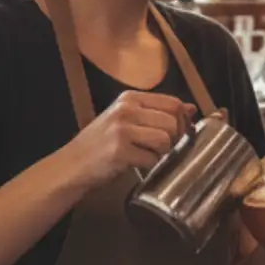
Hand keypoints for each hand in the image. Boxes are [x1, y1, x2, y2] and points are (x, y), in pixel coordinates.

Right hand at [57, 90, 196, 190]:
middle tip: (158, 149)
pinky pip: (152, 159)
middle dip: (172, 140)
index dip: (182, 121)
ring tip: (146, 156)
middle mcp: (126, 109)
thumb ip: (156, 112)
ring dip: (161, 153)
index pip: (173, 103)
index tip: (176, 134)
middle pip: (172, 122)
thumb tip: (191, 109)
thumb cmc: (101, 143)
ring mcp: (122, 130)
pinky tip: (136, 165)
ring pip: (165, 140)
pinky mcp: (120, 151)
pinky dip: (149, 166)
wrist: (72, 164)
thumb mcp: (126, 119)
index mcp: (130, 98)